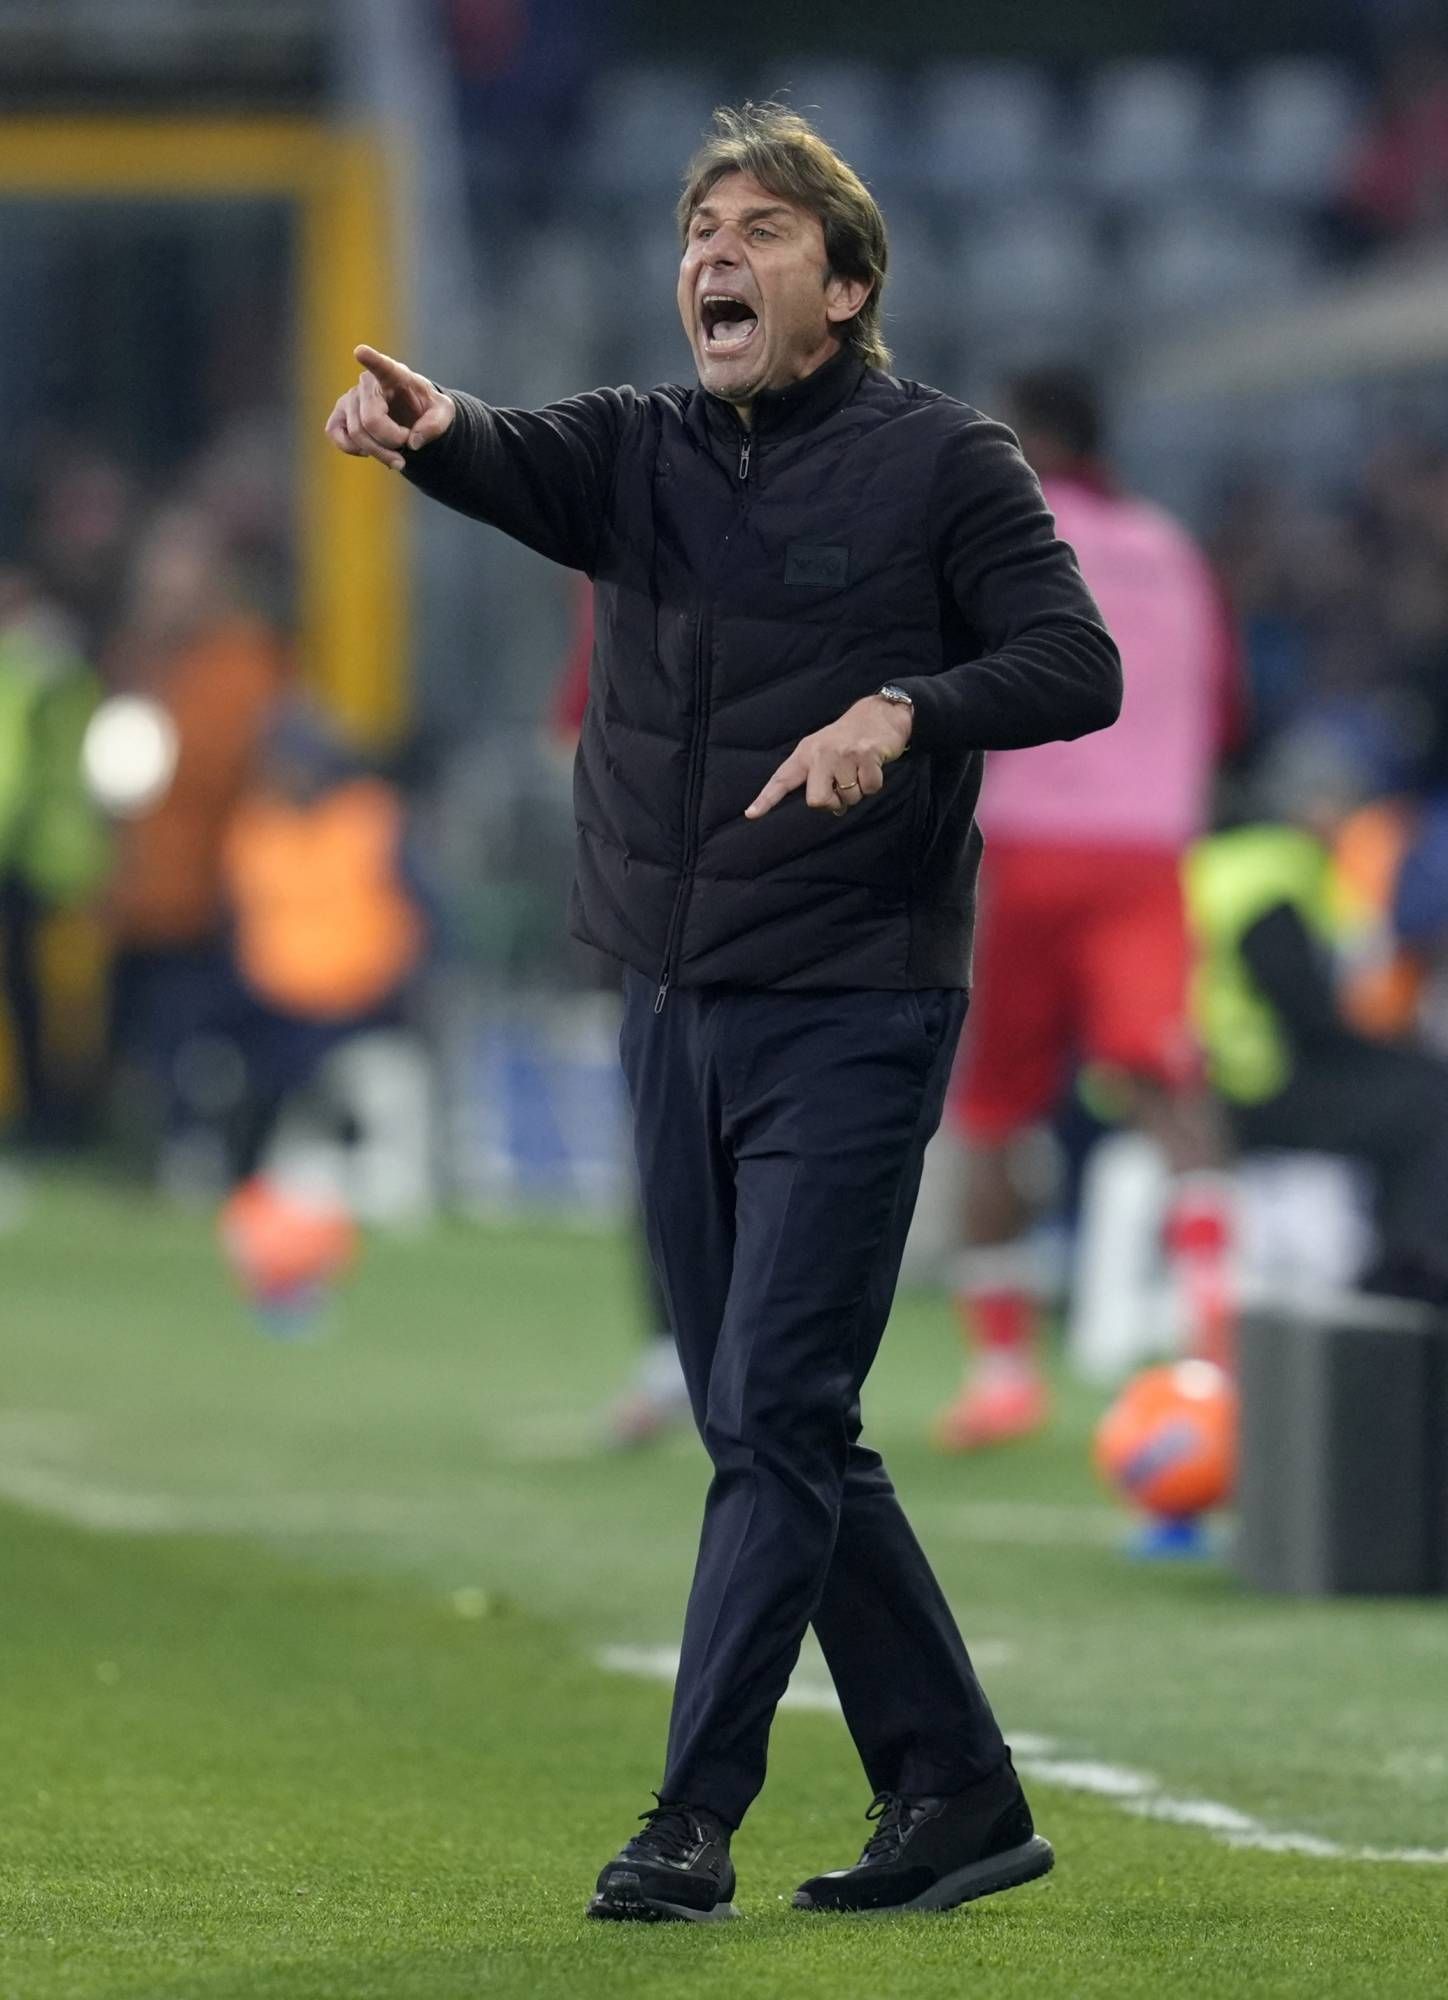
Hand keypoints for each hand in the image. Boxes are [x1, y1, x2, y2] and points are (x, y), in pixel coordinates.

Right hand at [323, 344, 455, 471]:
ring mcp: (349, 398)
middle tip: (408, 447)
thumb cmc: (426, 409)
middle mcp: (367, 383)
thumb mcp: (444, 414)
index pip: (383, 366)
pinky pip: (336, 435)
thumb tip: (412, 442)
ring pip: (356, 433)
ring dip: (379, 453)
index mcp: (395, 375)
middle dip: (391, 442)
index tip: (361, 352)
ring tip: (398, 459)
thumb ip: (435, 425)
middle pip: (371, 420)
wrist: (411, 418)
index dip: (371, 360)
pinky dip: (354, 450)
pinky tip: (371, 450)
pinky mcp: (339, 415)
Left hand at [745, 693, 911, 819]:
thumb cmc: (849, 739)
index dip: (766, 799)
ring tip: (859, 769)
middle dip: (833, 802)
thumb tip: (832, 809)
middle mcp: (820, 753)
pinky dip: (874, 784)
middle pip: (817, 800)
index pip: (782, 779)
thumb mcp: (824, 752)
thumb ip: (819, 780)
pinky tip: (873, 766)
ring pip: (848, 798)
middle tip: (841, 788)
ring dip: (857, 791)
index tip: (751, 814)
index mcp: (805, 753)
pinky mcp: (866, 755)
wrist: (880, 713)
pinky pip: (870, 788)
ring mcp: (844, 753)